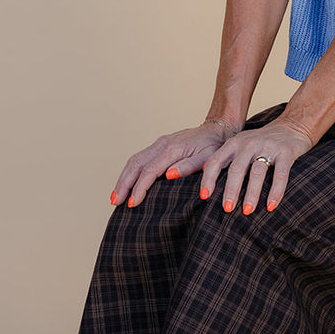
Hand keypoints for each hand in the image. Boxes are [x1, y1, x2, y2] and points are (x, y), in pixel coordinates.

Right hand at [112, 121, 237, 207]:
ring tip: (115, 197)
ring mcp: (159, 143)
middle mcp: (162, 144)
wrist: (218, 129)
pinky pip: (139, 158)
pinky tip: (126, 184)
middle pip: (135, 164)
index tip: (132, 204)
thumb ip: (189, 167)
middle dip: (124, 184)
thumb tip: (168, 176)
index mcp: (173, 149)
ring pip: (133, 160)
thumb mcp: (209, 158)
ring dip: (123, 178)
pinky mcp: (159, 145)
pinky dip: (129, 172)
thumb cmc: (216, 147)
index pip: (150, 171)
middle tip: (115, 203)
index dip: (139, 188)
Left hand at [199, 118, 313, 214]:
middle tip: (227, 209)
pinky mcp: (286, 153)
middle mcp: (249, 143)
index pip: (216, 161)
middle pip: (236, 168)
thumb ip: (225, 157)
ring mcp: (268, 147)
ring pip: (257, 172)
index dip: (208, 179)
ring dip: (251, 194)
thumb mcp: (241, 144)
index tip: (204, 197)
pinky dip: (275, 192)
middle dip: (231, 190)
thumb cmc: (262, 142)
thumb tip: (203, 174)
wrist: (292, 126)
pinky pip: (280, 175)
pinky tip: (271, 206)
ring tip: (247, 211)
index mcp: (234, 143)